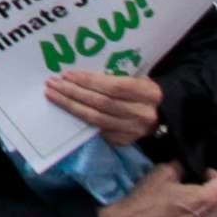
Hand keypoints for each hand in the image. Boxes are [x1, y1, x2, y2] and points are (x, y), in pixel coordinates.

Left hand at [43, 69, 163, 145]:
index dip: (89, 81)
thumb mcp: (139, 79)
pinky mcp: (125, 141)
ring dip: (71, 106)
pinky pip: (98, 130)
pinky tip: (67, 110)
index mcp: (148, 93)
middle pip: (101, 103)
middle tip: (52, 84)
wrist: (164, 116)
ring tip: (53, 95)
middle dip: (73, 93)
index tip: (67, 75)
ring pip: (96, 119)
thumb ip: (117, 77)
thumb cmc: (144, 92)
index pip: (114, 87)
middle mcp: (142, 113)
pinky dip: (80, 119)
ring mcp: (134, 130)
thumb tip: (82, 74)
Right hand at [98, 161, 216, 216]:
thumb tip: (184, 167)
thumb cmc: (147, 200)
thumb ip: (179, 167)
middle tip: (194, 189)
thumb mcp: (161, 173)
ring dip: (206, 211)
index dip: (215, 175)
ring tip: (188, 206)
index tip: (203, 174)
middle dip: (212, 193)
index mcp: (205, 199)